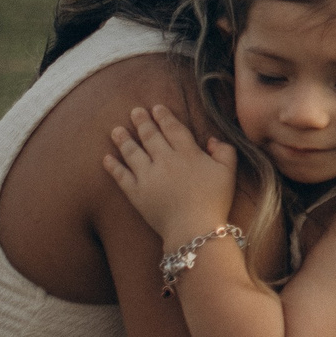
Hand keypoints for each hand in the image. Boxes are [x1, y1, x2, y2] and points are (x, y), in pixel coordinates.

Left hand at [105, 104, 239, 243]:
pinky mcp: (136, 193)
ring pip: (132, 152)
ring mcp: (148, 176)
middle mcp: (165, 160)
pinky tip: (106, 158)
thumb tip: (212, 140)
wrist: (194, 229)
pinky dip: (113, 166)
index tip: (156, 107)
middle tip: (135, 111)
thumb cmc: (214, 200)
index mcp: (188, 153)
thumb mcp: (229, 172)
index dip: (164, 116)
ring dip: (124, 139)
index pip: (173, 129)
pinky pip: (121, 176)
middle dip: (142, 122)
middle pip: (150, 136)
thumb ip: (225, 151)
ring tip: (116, 129)